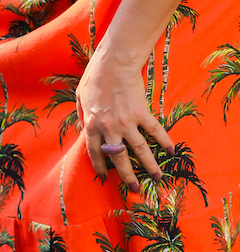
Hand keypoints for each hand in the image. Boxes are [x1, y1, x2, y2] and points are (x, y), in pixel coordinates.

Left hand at [76, 46, 173, 190]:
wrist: (114, 62)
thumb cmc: (95, 76)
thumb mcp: (80, 96)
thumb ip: (82, 115)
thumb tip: (83, 128)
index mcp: (92, 124)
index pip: (95, 152)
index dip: (100, 166)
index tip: (105, 177)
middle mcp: (109, 127)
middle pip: (119, 158)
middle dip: (127, 175)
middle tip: (134, 188)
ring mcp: (126, 122)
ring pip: (139, 150)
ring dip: (149, 166)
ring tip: (157, 178)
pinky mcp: (141, 113)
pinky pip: (154, 131)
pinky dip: (164, 141)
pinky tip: (171, 151)